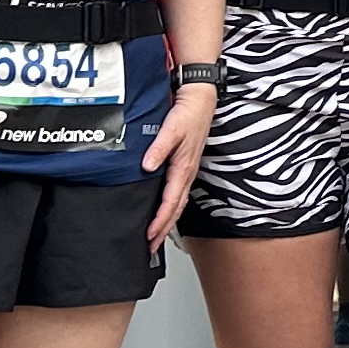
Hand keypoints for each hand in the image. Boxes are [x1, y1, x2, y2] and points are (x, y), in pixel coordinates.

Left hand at [143, 81, 216, 247]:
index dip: (159, 222)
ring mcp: (187, 171)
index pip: (171, 203)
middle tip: (150, 247)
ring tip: (156, 236)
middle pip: (176, 210)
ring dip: (167, 222)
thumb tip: (147, 166)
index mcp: (184, 169)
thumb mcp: (172, 129)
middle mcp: (187, 174)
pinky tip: (163, 210)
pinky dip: (171, 208)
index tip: (148, 236)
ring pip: (178, 204)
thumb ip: (158, 148)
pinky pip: (178, 194)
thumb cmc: (189, 114)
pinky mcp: (185, 167)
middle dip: (163, 231)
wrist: (201, 101)